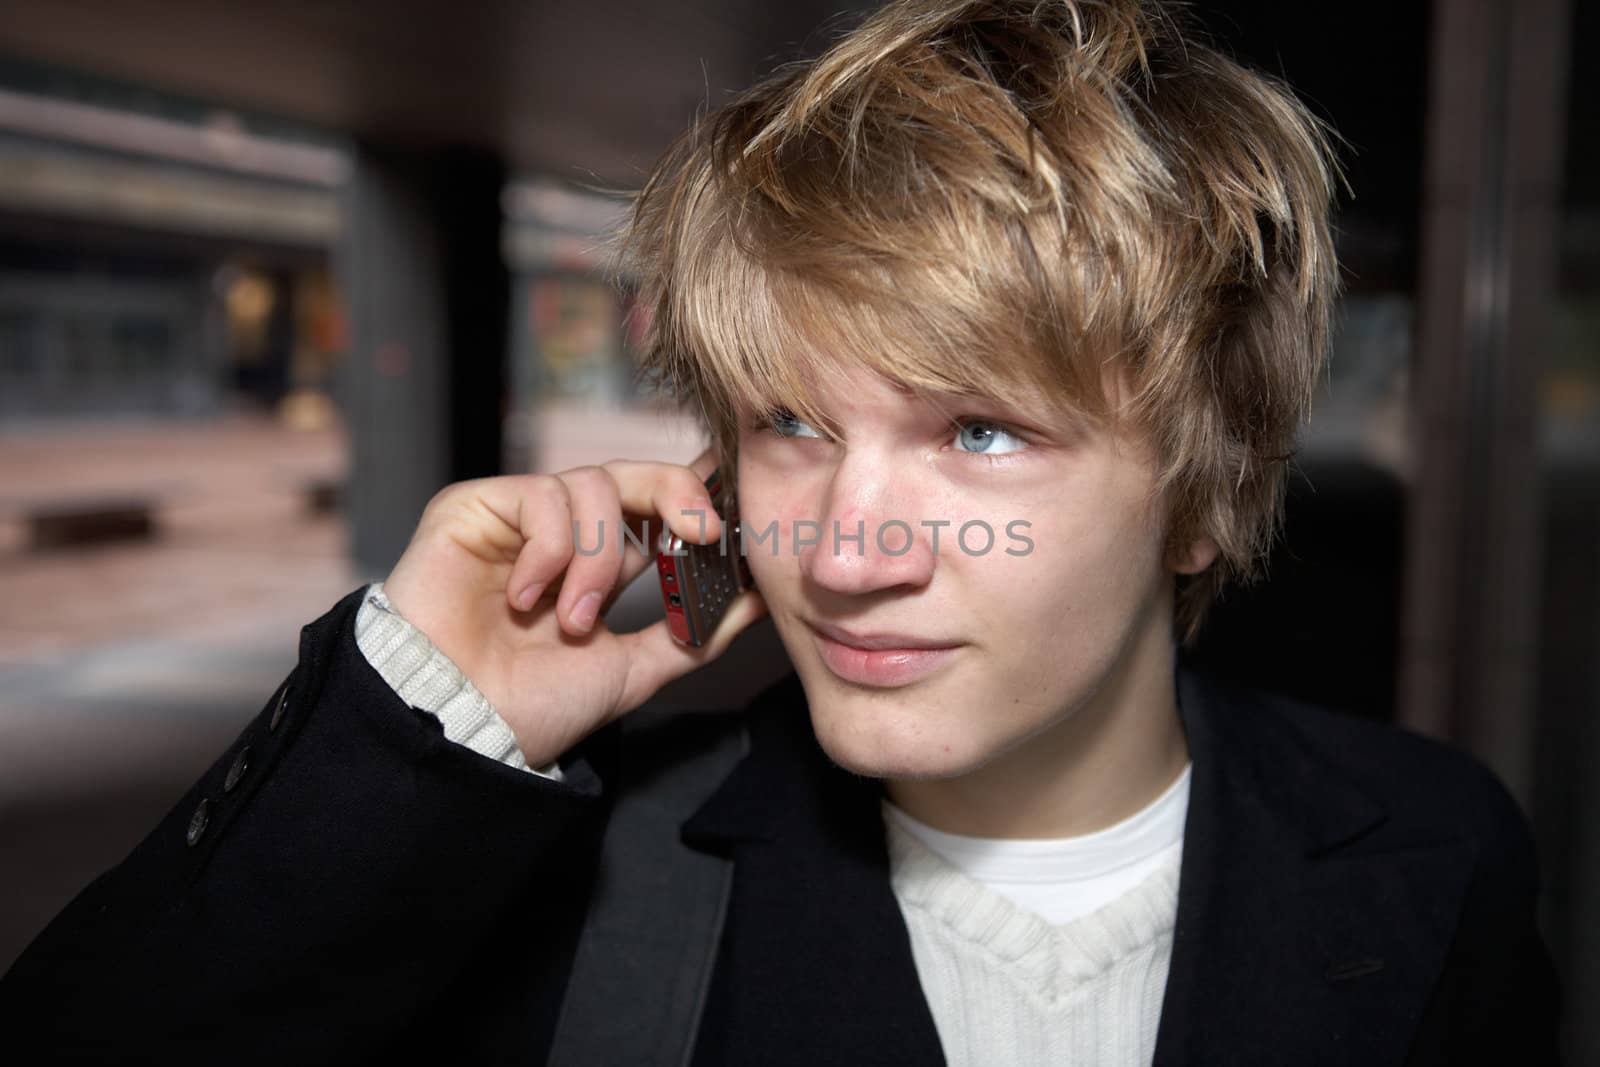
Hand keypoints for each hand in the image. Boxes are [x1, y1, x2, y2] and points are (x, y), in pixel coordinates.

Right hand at [381, 449, 766, 766]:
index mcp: (601, 564)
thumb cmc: (532, 706)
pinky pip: (540, 497)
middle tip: (702, 532)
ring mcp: (517, 516)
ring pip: (592, 485)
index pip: (656, 506)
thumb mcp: (634, 669)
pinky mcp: (473, 506)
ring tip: (574, 619)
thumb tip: (760, 600)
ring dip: (599, 559)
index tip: (735, 510)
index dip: (696, 495)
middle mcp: (561, 532)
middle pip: (633, 473)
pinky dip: (549, 551)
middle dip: (677, 494)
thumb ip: (695, 634)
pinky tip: (526, 599)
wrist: (461, 727)